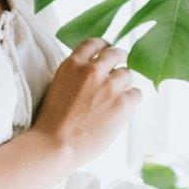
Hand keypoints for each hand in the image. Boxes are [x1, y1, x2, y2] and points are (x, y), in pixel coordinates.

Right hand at [29, 37, 140, 168]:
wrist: (55, 145)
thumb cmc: (52, 123)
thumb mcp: (57, 87)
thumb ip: (75, 75)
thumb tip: (94, 71)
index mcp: (72, 64)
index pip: (94, 43)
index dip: (103, 46)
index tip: (107, 50)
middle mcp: (92, 70)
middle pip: (115, 53)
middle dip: (119, 59)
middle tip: (119, 70)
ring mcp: (109, 86)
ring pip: (127, 74)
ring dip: (123, 84)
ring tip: (115, 98)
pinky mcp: (122, 103)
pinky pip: (136, 94)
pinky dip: (131, 100)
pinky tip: (122, 109)